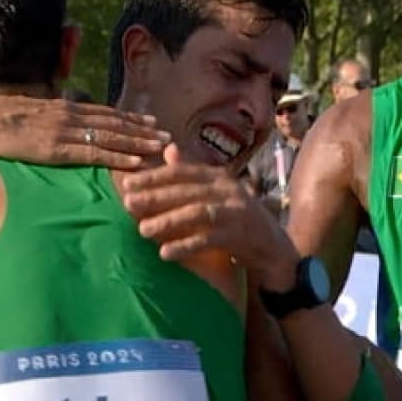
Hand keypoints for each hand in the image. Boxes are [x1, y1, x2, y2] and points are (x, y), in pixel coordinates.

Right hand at [0, 95, 168, 169]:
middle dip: (143, 130)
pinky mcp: (59, 150)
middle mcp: (72, 116)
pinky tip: (136, 162)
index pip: (105, 112)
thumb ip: (50, 117)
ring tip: (161, 147)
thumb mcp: (31, 112)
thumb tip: (60, 120)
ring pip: (113, 137)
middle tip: (168, 135)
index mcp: (65, 108)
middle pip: (116, 123)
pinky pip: (96, 154)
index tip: (150, 120)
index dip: (130, 117)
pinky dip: (119, 157)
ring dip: (140, 142)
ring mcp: (67, 132)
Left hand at [121, 144, 298, 282]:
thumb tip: (168, 148)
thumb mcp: (216, 193)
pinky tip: (165, 253)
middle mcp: (229, 189)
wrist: (274, 249)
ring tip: (142, 230)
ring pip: (196, 212)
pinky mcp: (240, 235)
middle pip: (186, 191)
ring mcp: (236, 212)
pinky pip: (208, 239)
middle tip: (128, 203)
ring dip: (168, 221)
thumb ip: (191, 173)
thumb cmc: (238, 220)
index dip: (154, 176)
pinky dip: (186, 245)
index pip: (182, 172)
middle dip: (155, 197)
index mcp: (219, 177)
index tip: (127, 183)